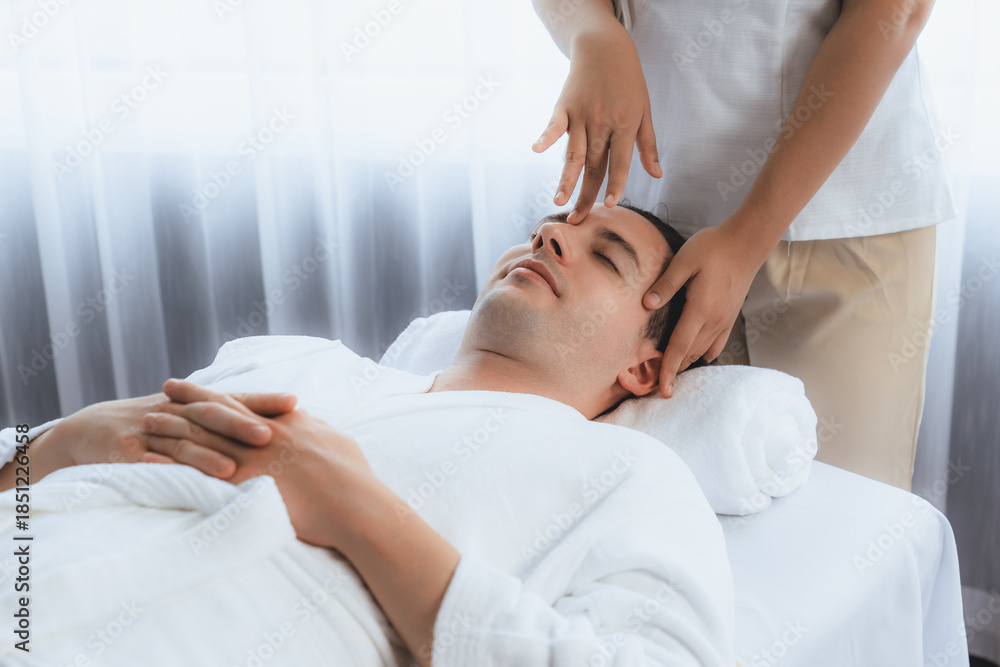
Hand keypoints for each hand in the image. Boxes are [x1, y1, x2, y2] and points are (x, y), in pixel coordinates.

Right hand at [55, 384, 295, 477]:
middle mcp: (178, 412)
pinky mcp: (127, 453)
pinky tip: (182, 478)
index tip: (295, 402)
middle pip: (213, 415)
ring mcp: (152, 431)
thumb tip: (284, 427)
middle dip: (241, 424)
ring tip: (233, 467)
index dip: (264, 400)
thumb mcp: (191, 420)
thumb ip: (230, 422)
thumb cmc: (155, 428)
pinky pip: (149, 462)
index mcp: (197, 405)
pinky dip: (166, 468)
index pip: (237, 398)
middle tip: (270, 434)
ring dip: (207, 454)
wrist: (89, 430)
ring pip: (184, 440)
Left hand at [144, 380, 378, 548]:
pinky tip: (149, 460)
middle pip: (216, 412)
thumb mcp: (336, 441)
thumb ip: (315, 429)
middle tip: (163, 390)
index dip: (215, 393)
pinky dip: (172, 464)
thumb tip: (306, 421)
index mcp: (286, 421)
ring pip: (202, 437)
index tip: (195, 387)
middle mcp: (264, 433)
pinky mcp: (242, 485)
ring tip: (146, 422)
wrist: (354, 503)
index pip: (242, 402)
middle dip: (187, 401)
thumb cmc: (354, 477)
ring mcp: (252, 458)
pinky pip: (197, 472)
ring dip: (171, 429)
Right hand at [532, 23, 660, 224]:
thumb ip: (648, 145)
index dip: (615, 184)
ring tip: (558, 200)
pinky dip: (546, 136)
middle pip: (593, 165)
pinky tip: (537, 149)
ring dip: (565, 178)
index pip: (619, 162)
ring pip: (573, 153)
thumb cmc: (628, 81)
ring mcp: (582, 115)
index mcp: (624, 126)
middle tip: (577, 219)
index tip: (608, 205)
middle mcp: (602, 123)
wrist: (604, 47)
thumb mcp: (644, 111)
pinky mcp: (564, 106)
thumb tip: (657, 174)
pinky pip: (555, 125)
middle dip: (586, 194)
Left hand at [643, 222, 768, 396]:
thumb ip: (665, 284)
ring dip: (686, 363)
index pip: (680, 347)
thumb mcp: (684, 261)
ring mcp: (724, 321)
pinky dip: (702, 354)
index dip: (669, 370)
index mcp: (700, 309)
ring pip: (702, 352)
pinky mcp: (729, 317)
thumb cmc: (713, 248)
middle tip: (655, 384)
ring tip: (669, 372)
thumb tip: (647, 304)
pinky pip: (715, 345)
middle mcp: (714, 321)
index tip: (662, 390)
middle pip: (689, 355)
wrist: (746, 243)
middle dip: (673, 371)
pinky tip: (692, 355)